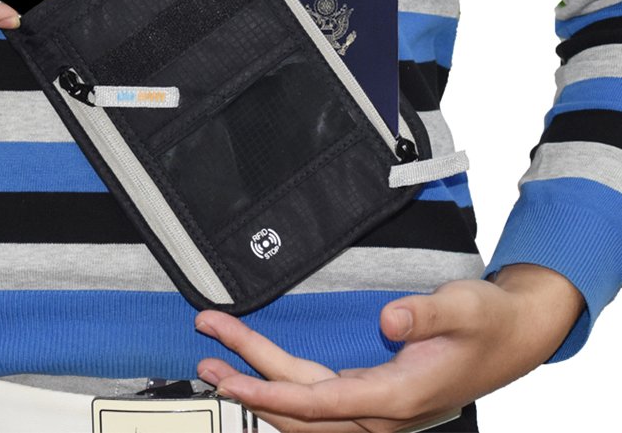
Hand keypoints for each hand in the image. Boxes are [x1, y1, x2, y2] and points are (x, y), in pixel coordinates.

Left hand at [195, 264, 584, 431]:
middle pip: (302, 407)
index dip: (271, 395)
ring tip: (218, 367)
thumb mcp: (463, 307)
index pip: (319, 402)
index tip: (232, 381)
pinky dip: (285, 395)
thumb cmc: (487, 321)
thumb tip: (390, 319)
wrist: (515, 336)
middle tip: (205, 356)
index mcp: (397, 395)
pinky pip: (321, 405)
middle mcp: (382, 412)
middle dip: (249, 384)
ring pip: (308, 412)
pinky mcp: (376, 399)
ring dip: (261, 392)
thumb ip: (427, 314)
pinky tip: (261, 380)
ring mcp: (378, 410)